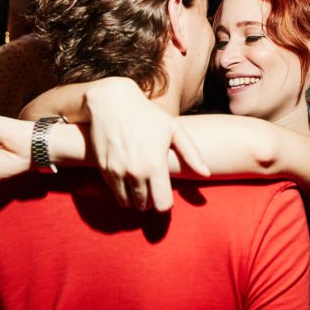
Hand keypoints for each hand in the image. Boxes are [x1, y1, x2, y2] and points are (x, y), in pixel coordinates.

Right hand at [84, 78, 208, 211]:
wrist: (112, 102)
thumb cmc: (147, 115)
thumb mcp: (174, 130)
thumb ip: (191, 154)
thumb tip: (206, 174)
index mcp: (155, 165)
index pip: (162, 205)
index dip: (166, 204)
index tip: (166, 196)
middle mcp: (135, 172)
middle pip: (145, 206)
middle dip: (151, 202)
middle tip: (154, 189)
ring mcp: (117, 172)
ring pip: (127, 203)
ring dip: (135, 200)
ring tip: (141, 187)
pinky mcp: (103, 169)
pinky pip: (114, 192)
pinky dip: (121, 191)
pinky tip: (128, 179)